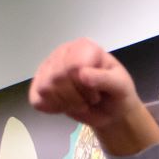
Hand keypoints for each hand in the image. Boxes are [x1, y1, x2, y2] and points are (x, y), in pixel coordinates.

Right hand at [29, 40, 154, 151]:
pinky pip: (37, 100)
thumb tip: (82, 74)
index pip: (73, 66)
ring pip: (45, 89)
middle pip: (57, 78)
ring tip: (79, 102)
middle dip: (76, 97)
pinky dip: (53, 108)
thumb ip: (104, 79)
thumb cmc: (116, 94)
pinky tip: (65, 106)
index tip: (97, 93)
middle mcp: (62, 53)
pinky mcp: (40, 86)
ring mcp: (48, 68)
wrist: (111, 110)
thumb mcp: (120, 86)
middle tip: (90, 100)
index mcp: (83, 47)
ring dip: (65, 103)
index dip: (85, 86)